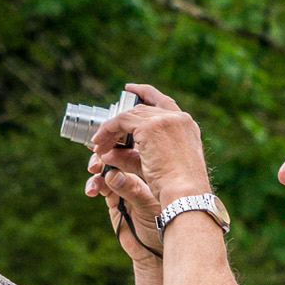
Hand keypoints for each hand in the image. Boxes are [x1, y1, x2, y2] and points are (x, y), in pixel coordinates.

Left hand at [87, 81, 210, 224]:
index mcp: (187, 126)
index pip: (163, 102)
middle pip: (141, 109)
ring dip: (111, 129)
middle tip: (104, 135)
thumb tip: (108, 155)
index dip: (145, 93)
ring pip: (129, 115)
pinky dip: (107, 131)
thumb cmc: (176, 188)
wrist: (185, 194)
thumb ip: (132, 157)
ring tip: (98, 144)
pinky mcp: (151, 127)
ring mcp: (165, 120)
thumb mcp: (154, 167)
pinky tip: (99, 144)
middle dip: (120, 121)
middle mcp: (178, 118)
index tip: (130, 90)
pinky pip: (121, 121)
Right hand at [87, 142, 164, 263]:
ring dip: (98, 164)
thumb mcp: (151, 202)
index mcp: (156, 161)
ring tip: (94, 169)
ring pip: (107, 165)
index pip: (138, 139)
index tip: (110, 132)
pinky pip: (101, 184)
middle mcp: (141, 169)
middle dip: (106, 147)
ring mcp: (127, 182)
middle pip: (119, 148)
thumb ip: (132, 188)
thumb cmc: (164, 223)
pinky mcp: (114, 197)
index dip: (122, 133)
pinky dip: (95, 184)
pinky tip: (93, 189)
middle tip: (97, 147)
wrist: (159, 250)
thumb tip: (111, 174)